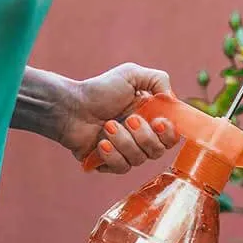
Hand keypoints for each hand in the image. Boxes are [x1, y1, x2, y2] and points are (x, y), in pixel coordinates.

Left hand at [60, 63, 179, 173]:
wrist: (70, 106)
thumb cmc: (100, 90)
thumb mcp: (131, 74)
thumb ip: (159, 79)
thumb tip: (172, 100)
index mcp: (151, 120)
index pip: (172, 136)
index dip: (168, 133)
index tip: (157, 122)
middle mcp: (141, 139)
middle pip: (158, 151)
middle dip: (144, 136)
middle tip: (128, 120)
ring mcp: (126, 152)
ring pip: (139, 159)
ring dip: (124, 141)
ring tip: (107, 125)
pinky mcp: (110, 164)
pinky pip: (122, 168)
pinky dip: (112, 154)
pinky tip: (101, 142)